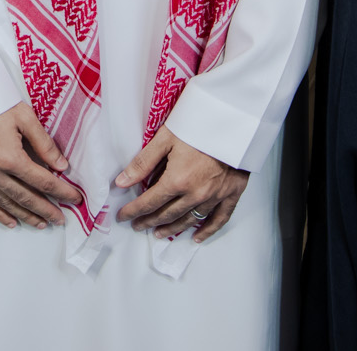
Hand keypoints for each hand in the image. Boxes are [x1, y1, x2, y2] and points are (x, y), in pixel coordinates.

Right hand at [0, 101, 84, 228]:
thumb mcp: (23, 116)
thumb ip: (44, 143)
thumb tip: (62, 165)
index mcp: (11, 158)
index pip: (43, 181)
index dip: (61, 192)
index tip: (74, 198)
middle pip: (26, 198)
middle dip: (47, 210)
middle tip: (61, 220)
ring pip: (7, 204)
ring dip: (26, 216)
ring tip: (41, 223)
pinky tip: (11, 222)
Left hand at [115, 125, 249, 240]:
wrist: (234, 119)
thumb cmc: (200, 124)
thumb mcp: (166, 138)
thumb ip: (143, 162)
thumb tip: (121, 181)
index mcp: (177, 180)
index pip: (149, 202)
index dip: (133, 211)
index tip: (123, 216)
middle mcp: (196, 193)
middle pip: (167, 214)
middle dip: (149, 221)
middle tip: (137, 225)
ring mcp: (215, 196)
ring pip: (189, 220)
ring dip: (172, 228)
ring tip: (159, 233)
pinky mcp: (232, 193)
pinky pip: (219, 219)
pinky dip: (207, 230)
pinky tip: (196, 237)